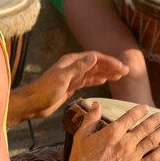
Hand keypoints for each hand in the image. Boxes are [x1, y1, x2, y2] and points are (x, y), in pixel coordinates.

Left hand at [7, 51, 128, 125]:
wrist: (33, 103)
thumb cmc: (45, 91)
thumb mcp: (63, 78)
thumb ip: (79, 67)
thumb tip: (94, 56)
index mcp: (72, 61)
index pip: (95, 58)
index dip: (109, 61)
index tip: (122, 67)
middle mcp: (73, 66)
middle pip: (96, 64)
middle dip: (111, 67)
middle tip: (126, 72)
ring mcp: (72, 76)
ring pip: (93, 72)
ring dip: (106, 73)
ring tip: (119, 76)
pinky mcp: (71, 86)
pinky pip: (87, 80)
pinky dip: (97, 80)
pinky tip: (104, 81)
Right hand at [66, 101, 159, 160]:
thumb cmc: (81, 160)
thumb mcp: (82, 136)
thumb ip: (91, 119)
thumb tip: (96, 103)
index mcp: (113, 132)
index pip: (131, 116)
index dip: (140, 110)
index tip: (146, 108)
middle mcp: (125, 142)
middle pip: (145, 127)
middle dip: (155, 120)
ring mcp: (132, 156)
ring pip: (152, 141)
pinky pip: (152, 159)